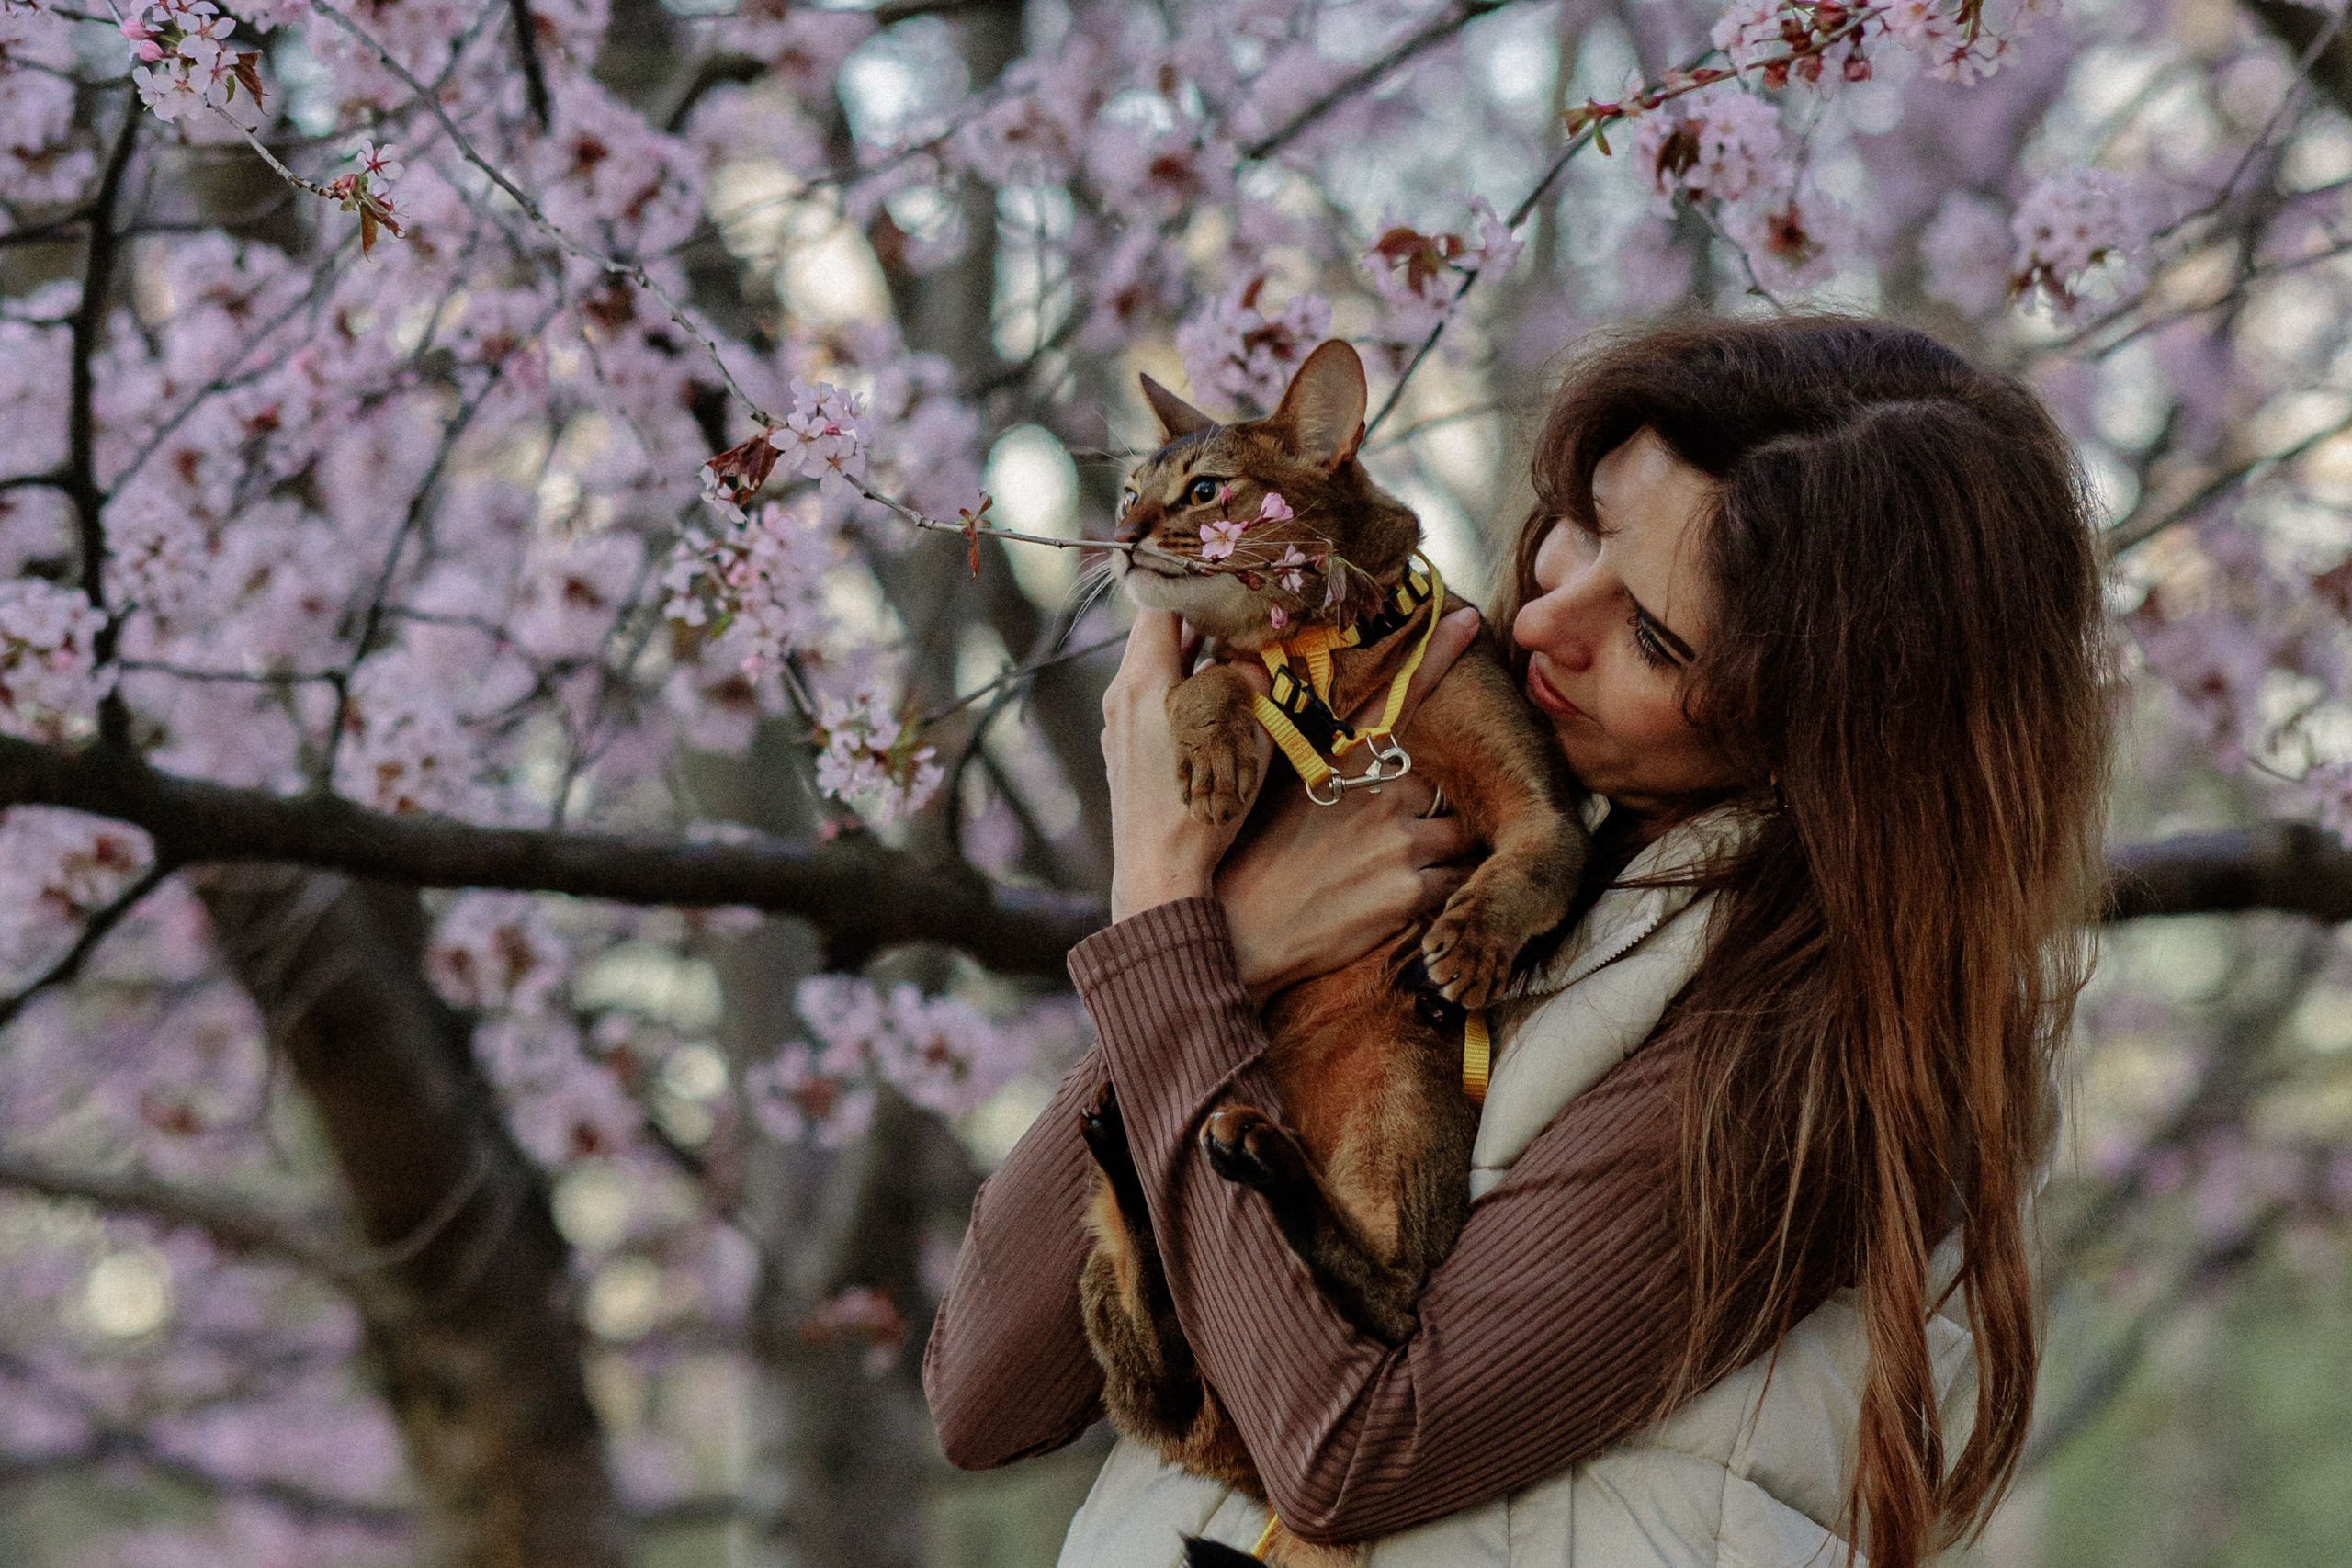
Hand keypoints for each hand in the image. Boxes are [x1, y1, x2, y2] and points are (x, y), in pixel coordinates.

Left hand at [1101, 610, 1273, 921]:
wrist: (1158, 872)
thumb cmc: (1200, 804)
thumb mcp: (1241, 735)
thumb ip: (1250, 684)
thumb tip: (1255, 656)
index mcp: (1142, 680)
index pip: (1159, 605)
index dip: (1191, 583)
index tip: (1225, 576)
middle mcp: (1120, 694)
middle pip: (1155, 635)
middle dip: (1197, 619)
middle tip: (1238, 608)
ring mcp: (1116, 724)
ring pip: (1153, 668)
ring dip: (1190, 655)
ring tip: (1232, 651)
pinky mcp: (1122, 750)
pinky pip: (1149, 699)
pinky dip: (1178, 687)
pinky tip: (1211, 700)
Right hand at [1218, 606, 1483, 1000]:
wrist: (1239, 936)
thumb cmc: (1247, 864)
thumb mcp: (1269, 792)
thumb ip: (1302, 753)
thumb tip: (1292, 708)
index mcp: (1339, 765)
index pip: (1395, 700)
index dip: (1434, 657)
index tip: (1464, 623)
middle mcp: (1376, 796)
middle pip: (1441, 781)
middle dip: (1435, 803)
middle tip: (1410, 828)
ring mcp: (1398, 844)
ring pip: (1460, 831)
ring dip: (1447, 847)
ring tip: (1411, 869)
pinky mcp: (1409, 895)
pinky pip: (1457, 882)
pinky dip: (1448, 890)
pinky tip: (1414, 902)